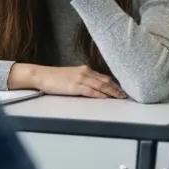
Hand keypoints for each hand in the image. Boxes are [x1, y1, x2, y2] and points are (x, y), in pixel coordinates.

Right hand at [9, 62, 127, 98]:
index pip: (104, 77)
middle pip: (106, 81)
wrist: (41, 75)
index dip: (114, 83)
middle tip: (127, 94)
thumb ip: (83, 80)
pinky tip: (107, 98)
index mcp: (85, 70)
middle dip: (117, 88)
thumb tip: (94, 88)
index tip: (122, 88)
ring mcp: (81, 78)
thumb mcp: (72, 76)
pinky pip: (91, 91)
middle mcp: (86, 72)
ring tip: (121, 97)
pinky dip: (100, 94)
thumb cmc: (54, 78)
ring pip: (101, 85)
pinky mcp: (75, 86)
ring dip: (112, 92)